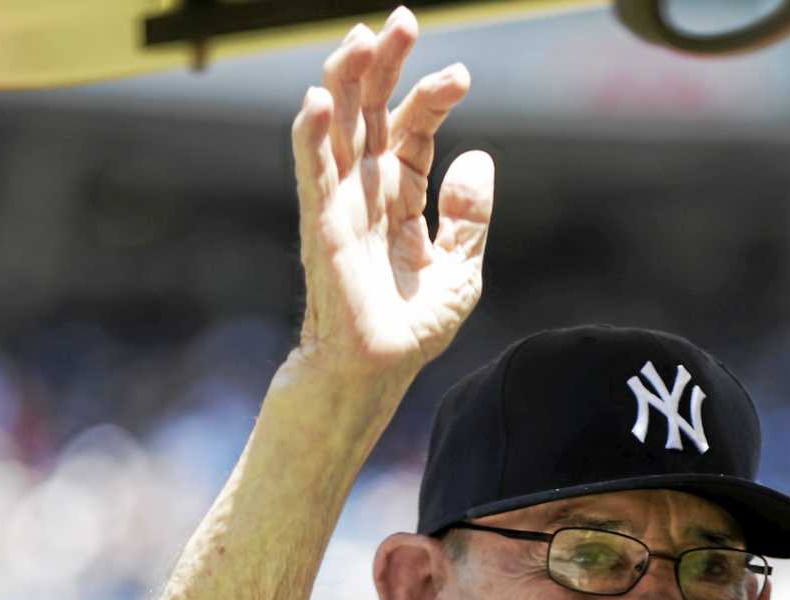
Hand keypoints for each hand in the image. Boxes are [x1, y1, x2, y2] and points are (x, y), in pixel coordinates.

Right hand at [290, 7, 493, 380]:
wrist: (375, 375)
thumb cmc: (408, 330)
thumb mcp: (460, 272)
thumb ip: (469, 218)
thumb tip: (478, 156)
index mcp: (397, 196)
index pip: (410, 129)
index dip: (432, 98)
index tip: (462, 75)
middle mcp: (365, 191)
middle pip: (370, 113)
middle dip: (384, 66)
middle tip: (402, 20)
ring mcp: (340, 205)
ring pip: (336, 129)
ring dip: (343, 82)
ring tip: (357, 39)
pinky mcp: (323, 229)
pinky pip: (313, 174)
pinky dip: (311, 137)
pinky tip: (316, 100)